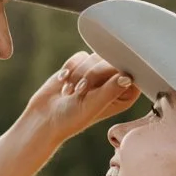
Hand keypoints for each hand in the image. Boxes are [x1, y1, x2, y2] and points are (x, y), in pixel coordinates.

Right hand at [25, 53, 139, 148]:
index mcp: (124, 95)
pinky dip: (70, 68)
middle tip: (80, 90)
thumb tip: (127, 77)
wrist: (44, 118)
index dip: (116, 71)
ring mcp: (98, 73)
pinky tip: (63, 82)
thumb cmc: (71, 119)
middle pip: (111, 60)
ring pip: (94, 56)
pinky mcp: (82, 66)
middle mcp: (114, 82)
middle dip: (92, 74)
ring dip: (78, 73)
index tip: (101, 81)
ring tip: (69, 92)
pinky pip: (80, 56)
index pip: (131, 71)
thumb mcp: (92, 106)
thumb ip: (110, 90)